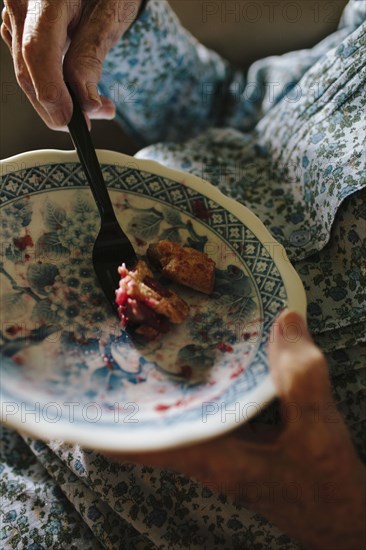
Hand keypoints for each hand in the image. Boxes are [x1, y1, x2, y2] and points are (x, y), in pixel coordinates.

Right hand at [1, 0, 141, 128]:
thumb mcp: (111, 15)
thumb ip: (92, 56)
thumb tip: (87, 103)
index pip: (36, 51)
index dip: (52, 93)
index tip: (72, 120)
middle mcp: (21, 5)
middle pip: (27, 71)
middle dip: (59, 106)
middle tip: (94, 118)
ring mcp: (17, 18)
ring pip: (27, 75)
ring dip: (59, 101)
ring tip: (98, 107)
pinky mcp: (21, 29)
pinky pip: (31, 68)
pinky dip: (55, 87)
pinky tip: (80, 92)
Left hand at [107, 310, 365, 548]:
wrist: (341, 518)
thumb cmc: (321, 485)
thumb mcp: (317, 431)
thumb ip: (300, 377)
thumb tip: (284, 319)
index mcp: (208, 457)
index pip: (138, 442)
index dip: (104, 424)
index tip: (78, 394)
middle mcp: (202, 453)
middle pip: (148, 422)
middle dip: (126, 393)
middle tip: (109, 347)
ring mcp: (215, 448)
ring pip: (173, 414)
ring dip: (157, 387)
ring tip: (142, 343)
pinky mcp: (231, 442)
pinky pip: (200, 409)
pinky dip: (191, 386)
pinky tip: (197, 359)